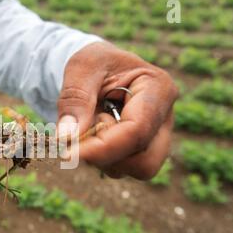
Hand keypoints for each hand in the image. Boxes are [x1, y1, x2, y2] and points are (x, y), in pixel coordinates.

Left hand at [57, 42, 177, 178]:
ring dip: (102, 157)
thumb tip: (67, 137)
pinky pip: (122, 168)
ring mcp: (157, 138)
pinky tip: (93, 136)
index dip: (102, 147)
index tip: (67, 152)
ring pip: (133, 169)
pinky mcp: (143, 150)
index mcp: (159, 89)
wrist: (99, 68)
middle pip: (145, 162)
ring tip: (89, 126)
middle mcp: (165, 119)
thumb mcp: (81, 68)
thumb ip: (75, 99)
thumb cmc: (93, 63)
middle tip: (80, 137)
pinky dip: (101, 159)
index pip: (137, 131)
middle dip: (107, 156)